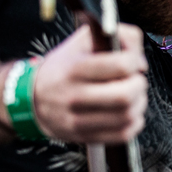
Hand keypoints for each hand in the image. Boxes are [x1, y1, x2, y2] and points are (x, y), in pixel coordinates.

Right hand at [29, 24, 148, 143]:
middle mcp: (74, 96)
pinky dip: (134, 123)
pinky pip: (122, 134)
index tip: (133, 62)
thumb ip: (116, 35)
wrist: (32, 97)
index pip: (121, 66)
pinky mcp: (83, 136)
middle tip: (135, 80)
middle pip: (126, 95)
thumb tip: (139, 59)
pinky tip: (128, 112)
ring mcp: (77, 120)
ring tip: (133, 95)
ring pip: (127, 116)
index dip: (135, 62)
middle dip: (139, 85)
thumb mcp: (83, 40)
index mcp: (75, 68)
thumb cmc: (64, 67)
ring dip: (139, 104)